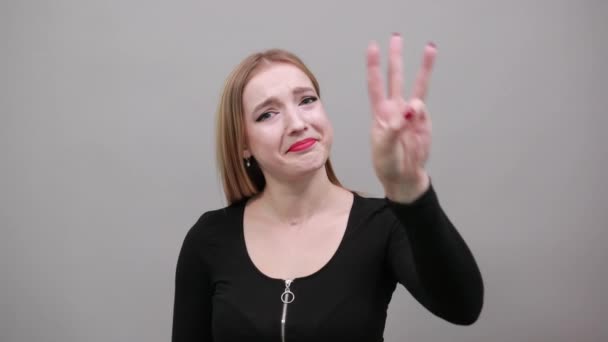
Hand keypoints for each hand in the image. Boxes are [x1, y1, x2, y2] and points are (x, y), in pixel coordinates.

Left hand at [366, 34, 436, 202]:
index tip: (373, 48)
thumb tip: (409, 109)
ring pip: (419, 85)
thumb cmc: (387, 163)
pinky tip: (413, 123)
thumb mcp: (384, 149)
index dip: (374, 66)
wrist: (404, 177)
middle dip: (396, 57)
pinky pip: (424, 109)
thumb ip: (394, 130)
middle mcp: (395, 108)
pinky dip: (420, 112)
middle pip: (396, 77)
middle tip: (397, 37)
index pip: (375, 85)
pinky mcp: (424, 122)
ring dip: (424, 67)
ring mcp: (411, 114)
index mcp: (380, 113)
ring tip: (430, 48)